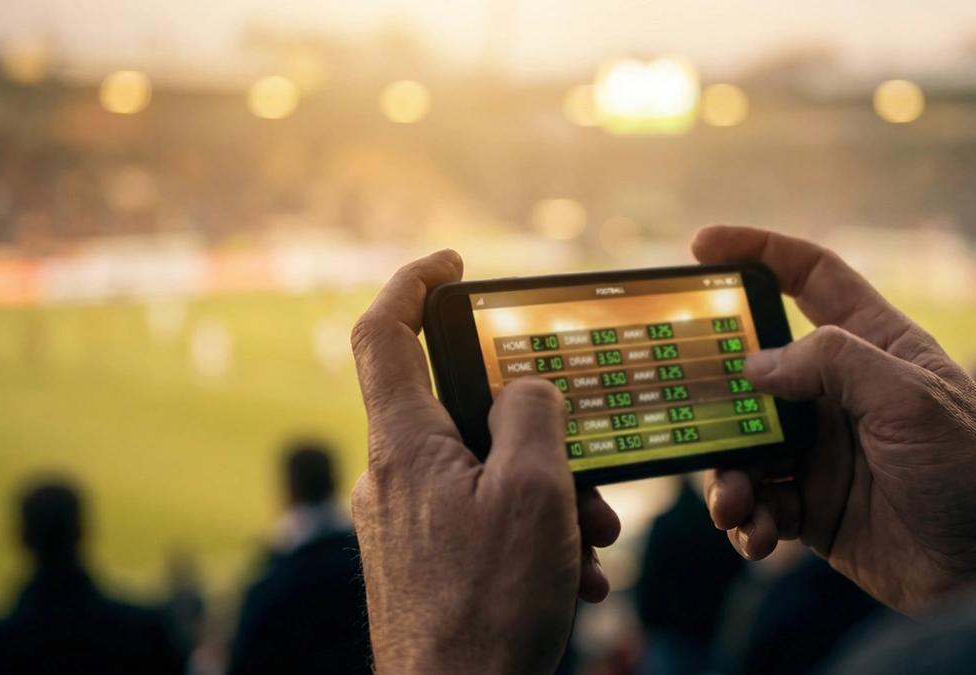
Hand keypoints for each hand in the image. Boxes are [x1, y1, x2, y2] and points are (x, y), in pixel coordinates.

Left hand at [350, 251, 621, 674]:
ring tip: (592, 542)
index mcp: (406, 445)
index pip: (383, 334)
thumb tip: (524, 389)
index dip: (413, 284)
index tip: (453, 267)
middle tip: (586, 468)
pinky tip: (573, 575)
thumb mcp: (534, 495)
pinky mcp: (423, 561)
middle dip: (538, 431)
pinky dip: (531, 534)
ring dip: (549, 496)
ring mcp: (406, 523)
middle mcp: (394, 477)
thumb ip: (532, 417)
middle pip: (463, 411)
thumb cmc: (489, 608)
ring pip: (485, 472)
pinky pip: (481, 521)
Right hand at [695, 226, 975, 613]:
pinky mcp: (813, 507)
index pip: (811, 278)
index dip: (760, 253)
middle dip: (717, 388)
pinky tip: (757, 535)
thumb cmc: (972, 469)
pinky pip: (758, 503)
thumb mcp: (910, 398)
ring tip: (732, 502)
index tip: (703, 245)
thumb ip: (833, 363)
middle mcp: (840, 393)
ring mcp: (822, 452)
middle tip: (685, 402)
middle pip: (757, 369)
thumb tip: (755, 364)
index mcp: (873, 346)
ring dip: (727, 473)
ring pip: (746, 445)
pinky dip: (746, 519)